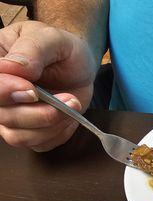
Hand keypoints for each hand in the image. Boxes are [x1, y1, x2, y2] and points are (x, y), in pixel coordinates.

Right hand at [0, 21, 97, 150]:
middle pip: (2, 116)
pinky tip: (69, 115)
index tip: (32, 90)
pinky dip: (58, 133)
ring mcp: (9, 115)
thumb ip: (31, 50)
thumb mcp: (51, 38)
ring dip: (51, 124)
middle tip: (67, 99)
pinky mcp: (29, 131)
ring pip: (17, 136)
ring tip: (73, 102)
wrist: (80, 65)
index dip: (4, 92)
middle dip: (36, 113)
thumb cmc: (61, 48)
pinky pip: (38, 144)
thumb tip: (11, 67)